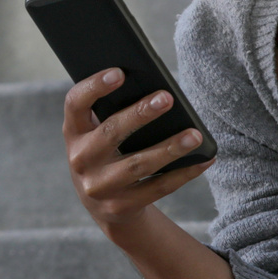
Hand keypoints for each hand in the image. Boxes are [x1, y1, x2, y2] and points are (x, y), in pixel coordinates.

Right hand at [62, 70, 210, 234]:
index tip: (120, 72)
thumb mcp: (97, 134)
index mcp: (74, 132)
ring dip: (169, 148)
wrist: (103, 205)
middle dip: (140, 114)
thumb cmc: (108, 153)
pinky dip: (183, 173)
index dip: (94, 87)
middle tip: (167, 98)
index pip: (75, 103)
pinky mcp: (121, 206)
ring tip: (195, 135)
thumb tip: (156, 91)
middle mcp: (80, 160)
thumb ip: (112, 112)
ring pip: (138, 164)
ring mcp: (99, 187)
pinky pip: (158, 188)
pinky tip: (203, 160)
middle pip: (111, 132)